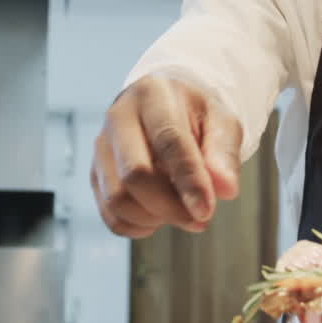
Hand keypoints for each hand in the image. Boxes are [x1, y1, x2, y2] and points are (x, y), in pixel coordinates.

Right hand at [91, 75, 241, 238]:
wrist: (166, 109)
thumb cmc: (195, 116)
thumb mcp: (222, 122)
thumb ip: (225, 153)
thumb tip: (226, 190)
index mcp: (153, 95)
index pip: (168, 141)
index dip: (188, 180)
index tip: (206, 210)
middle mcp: (118, 117)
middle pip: (134, 174)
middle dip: (170, 207)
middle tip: (201, 218)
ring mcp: (102, 146)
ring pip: (117, 199)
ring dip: (154, 218)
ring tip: (182, 213)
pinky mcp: (96, 173)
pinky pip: (110, 215)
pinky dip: (138, 227)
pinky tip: (160, 216)